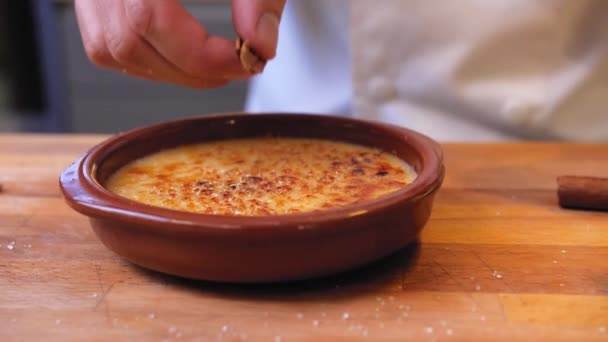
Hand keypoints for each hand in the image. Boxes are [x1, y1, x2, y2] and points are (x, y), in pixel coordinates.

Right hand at [75, 0, 285, 87]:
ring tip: (212, 63)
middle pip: (125, 39)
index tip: (244, 61)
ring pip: (109, 46)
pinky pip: (104, 37)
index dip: (198, 55)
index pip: (147, 15)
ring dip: (167, 69)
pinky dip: (146, 56)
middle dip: (189, 69)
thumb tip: (260, 45)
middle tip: (235, 65)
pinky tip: (182, 51)